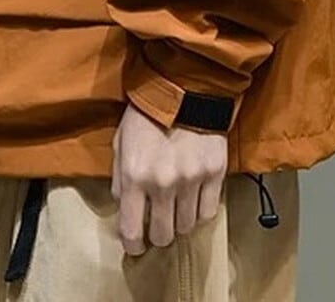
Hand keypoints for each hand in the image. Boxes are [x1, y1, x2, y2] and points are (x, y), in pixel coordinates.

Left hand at [111, 100, 227, 255]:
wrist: (184, 89)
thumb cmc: (146, 115)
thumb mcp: (120, 143)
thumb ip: (119, 179)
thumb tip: (124, 208)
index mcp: (135, 177)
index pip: (132, 231)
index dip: (133, 246)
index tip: (136, 245)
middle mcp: (163, 184)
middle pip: (162, 235)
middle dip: (158, 234)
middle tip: (158, 224)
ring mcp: (191, 181)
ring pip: (187, 227)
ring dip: (180, 223)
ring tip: (177, 209)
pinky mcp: (214, 174)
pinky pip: (208, 212)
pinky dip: (200, 212)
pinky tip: (194, 201)